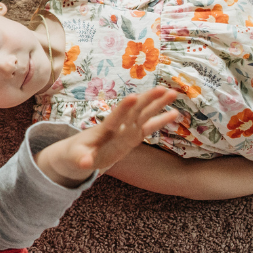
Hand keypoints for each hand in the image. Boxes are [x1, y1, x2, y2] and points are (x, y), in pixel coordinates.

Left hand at [38, 88, 182, 187]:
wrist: (79, 152)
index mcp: (104, 130)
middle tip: (162, 88)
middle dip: (147, 100)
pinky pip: (149, 128)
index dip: (123, 109)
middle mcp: (118, 126)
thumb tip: (84, 163)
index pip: (114, 118)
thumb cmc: (76, 154)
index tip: (133, 97)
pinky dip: (161, 121)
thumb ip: (82, 159)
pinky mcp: (133, 136)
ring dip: (158, 104)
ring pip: (144, 115)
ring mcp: (126, 130)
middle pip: (134, 111)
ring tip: (173, 93)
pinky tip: (175, 113)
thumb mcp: (76, 158)